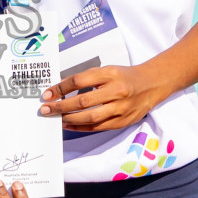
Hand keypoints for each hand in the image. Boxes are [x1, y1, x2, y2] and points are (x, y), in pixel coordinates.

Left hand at [38, 63, 168, 132]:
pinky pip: (98, 127)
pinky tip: (69, 125)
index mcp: (110, 74)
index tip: (47, 93)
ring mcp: (121, 108)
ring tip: (56, 118)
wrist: (151, 85)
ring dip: (69, 119)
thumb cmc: (125, 77)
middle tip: (46, 109)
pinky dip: (81, 127)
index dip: (61, 88)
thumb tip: (61, 89)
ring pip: (90, 117)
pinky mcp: (123, 121)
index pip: (79, 80)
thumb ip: (87, 78)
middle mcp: (116, 91)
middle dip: (61, 106)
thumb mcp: (107, 70)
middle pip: (83, 101)